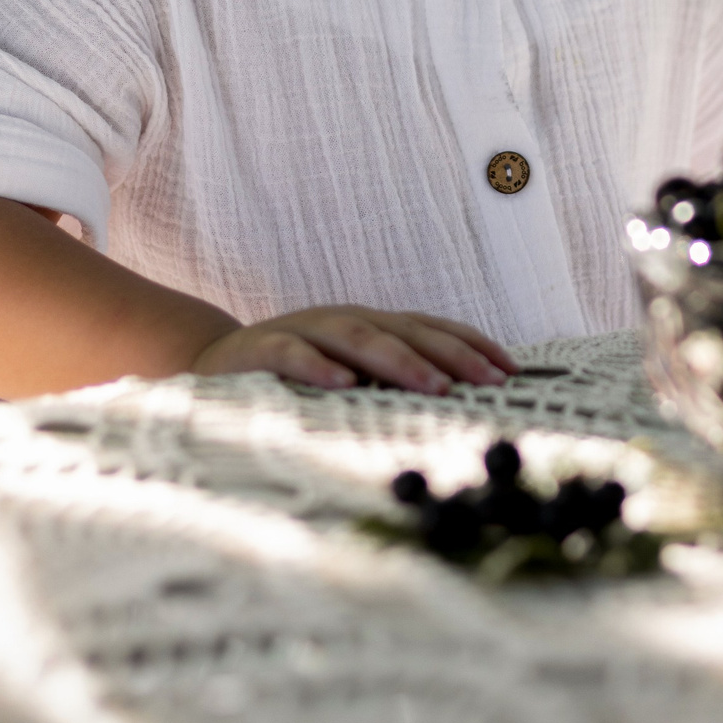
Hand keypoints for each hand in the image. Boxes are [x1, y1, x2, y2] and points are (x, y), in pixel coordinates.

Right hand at [191, 306, 518, 394]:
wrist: (210, 365)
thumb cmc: (293, 379)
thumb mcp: (349, 375)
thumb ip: (391, 382)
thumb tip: (459, 401)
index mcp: (369, 325)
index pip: (430, 328)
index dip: (472, 344)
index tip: (512, 369)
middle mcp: (342, 320)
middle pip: (404, 330)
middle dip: (450, 354)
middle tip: (487, 380)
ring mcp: (302, 330)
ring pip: (356, 337)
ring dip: (397, 360)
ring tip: (434, 384)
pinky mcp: (259, 350)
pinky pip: (292, 355)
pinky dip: (318, 366)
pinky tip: (344, 383)